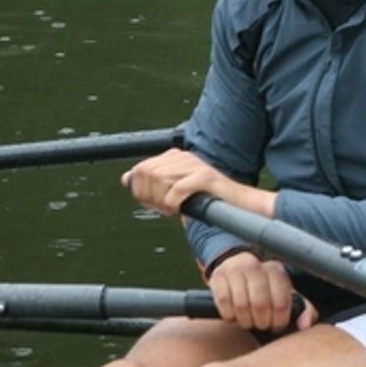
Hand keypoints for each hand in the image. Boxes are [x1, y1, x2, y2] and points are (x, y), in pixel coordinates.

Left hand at [121, 149, 241, 216]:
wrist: (239, 204)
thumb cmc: (208, 198)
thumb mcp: (174, 188)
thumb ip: (152, 182)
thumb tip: (126, 178)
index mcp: (175, 156)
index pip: (140, 169)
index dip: (140, 190)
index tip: (152, 203)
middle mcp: (183, 156)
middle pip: (146, 173)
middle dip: (147, 196)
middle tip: (161, 208)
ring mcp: (195, 165)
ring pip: (158, 179)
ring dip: (159, 200)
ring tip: (170, 209)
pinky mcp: (205, 177)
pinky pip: (175, 190)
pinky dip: (172, 204)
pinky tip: (177, 210)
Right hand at [206, 251, 315, 332]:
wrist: (237, 268)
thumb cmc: (266, 288)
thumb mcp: (287, 295)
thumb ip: (303, 310)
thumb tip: (305, 325)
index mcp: (276, 270)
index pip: (281, 302)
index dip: (279, 321)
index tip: (276, 325)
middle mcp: (256, 266)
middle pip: (260, 305)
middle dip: (261, 322)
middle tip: (261, 325)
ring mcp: (235, 270)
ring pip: (241, 305)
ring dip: (245, 321)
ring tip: (248, 321)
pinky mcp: (218, 277)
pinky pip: (224, 303)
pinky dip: (229, 316)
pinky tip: (234, 316)